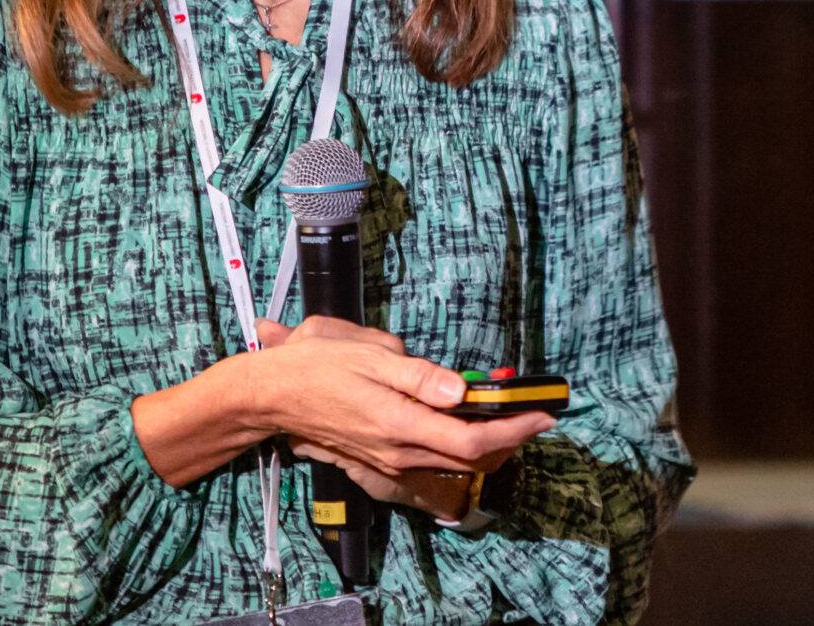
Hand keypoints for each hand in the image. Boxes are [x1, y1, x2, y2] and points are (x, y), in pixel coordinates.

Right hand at [251, 316, 550, 510]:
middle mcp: (398, 450)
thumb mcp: (369, 356)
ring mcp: (388, 458)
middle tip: (536, 414)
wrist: (271, 396)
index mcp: (399, 424)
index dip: (512, 430)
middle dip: (509, 438)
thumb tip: (461, 390)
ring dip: (486, 442)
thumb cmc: (317, 367)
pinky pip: (430, 456)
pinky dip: (457, 443)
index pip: (470, 439)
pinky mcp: (380, 457)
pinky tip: (465, 421)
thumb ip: (419, 376)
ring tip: (511, 416)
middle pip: (468, 456)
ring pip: (451, 458)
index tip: (542, 415)